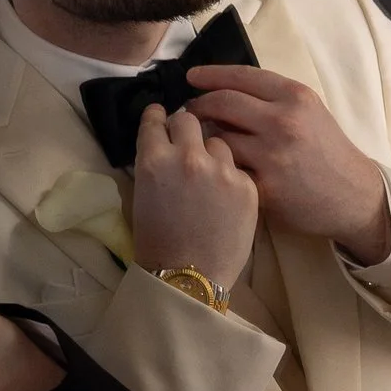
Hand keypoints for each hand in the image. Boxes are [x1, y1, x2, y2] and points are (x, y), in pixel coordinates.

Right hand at [123, 106, 261, 294]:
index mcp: (154, 160)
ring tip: (210, 173)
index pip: (155, 119)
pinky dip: (231, 175)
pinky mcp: (246, 184)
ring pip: (218, 140)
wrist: (190, 276)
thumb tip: (166, 141)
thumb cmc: (157, 240)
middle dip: (187, 124)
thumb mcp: (144, 193)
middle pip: (189, 118)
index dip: (158, 116)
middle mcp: (188, 157)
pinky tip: (226, 194)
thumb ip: (156, 161)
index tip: (161, 115)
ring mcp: (221, 169)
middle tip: (188, 137)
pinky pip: (237, 167)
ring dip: (212, 149)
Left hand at [184, 64, 390, 263]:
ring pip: (218, 139)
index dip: (210, 74)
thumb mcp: (309, 111)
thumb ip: (272, 98)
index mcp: (295, 97)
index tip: (191, 77)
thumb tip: (223, 88)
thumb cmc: (327, 150)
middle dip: (197, 106)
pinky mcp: (265, 188)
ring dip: (202, 139)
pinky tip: (213, 169)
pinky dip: (217, 169)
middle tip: (187, 112)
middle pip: (222, 103)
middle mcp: (284, 122)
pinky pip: (227, 172)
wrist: (353, 195)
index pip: (241, 76)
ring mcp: (273, 156)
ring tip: (198, 141)